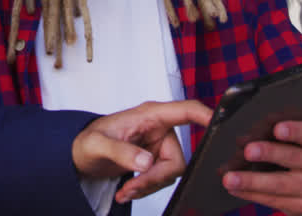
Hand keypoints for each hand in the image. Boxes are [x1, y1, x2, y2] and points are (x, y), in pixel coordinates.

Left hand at [72, 99, 212, 203]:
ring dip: (148, 186)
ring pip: (171, 173)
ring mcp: (159, 147)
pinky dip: (145, 189)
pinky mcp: (156, 161)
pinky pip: (162, 180)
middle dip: (156, 178)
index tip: (220, 125)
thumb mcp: (98, 145)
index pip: (186, 110)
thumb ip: (122, 152)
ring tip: (125, 191)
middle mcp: (160, 129)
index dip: (206, 116)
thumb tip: (146, 163)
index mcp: (150, 115)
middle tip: (133, 188)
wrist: (81, 156)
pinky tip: (127, 191)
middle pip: (179, 158)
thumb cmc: (87, 141)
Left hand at [222, 119, 301, 215]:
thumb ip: (301, 111)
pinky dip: (252, 194)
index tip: (277, 128)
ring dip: (253, 181)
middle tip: (247, 150)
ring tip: (229, 178)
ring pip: (282, 185)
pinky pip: (275, 201)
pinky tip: (234, 187)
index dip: (296, 131)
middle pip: (295, 159)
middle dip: (270, 154)